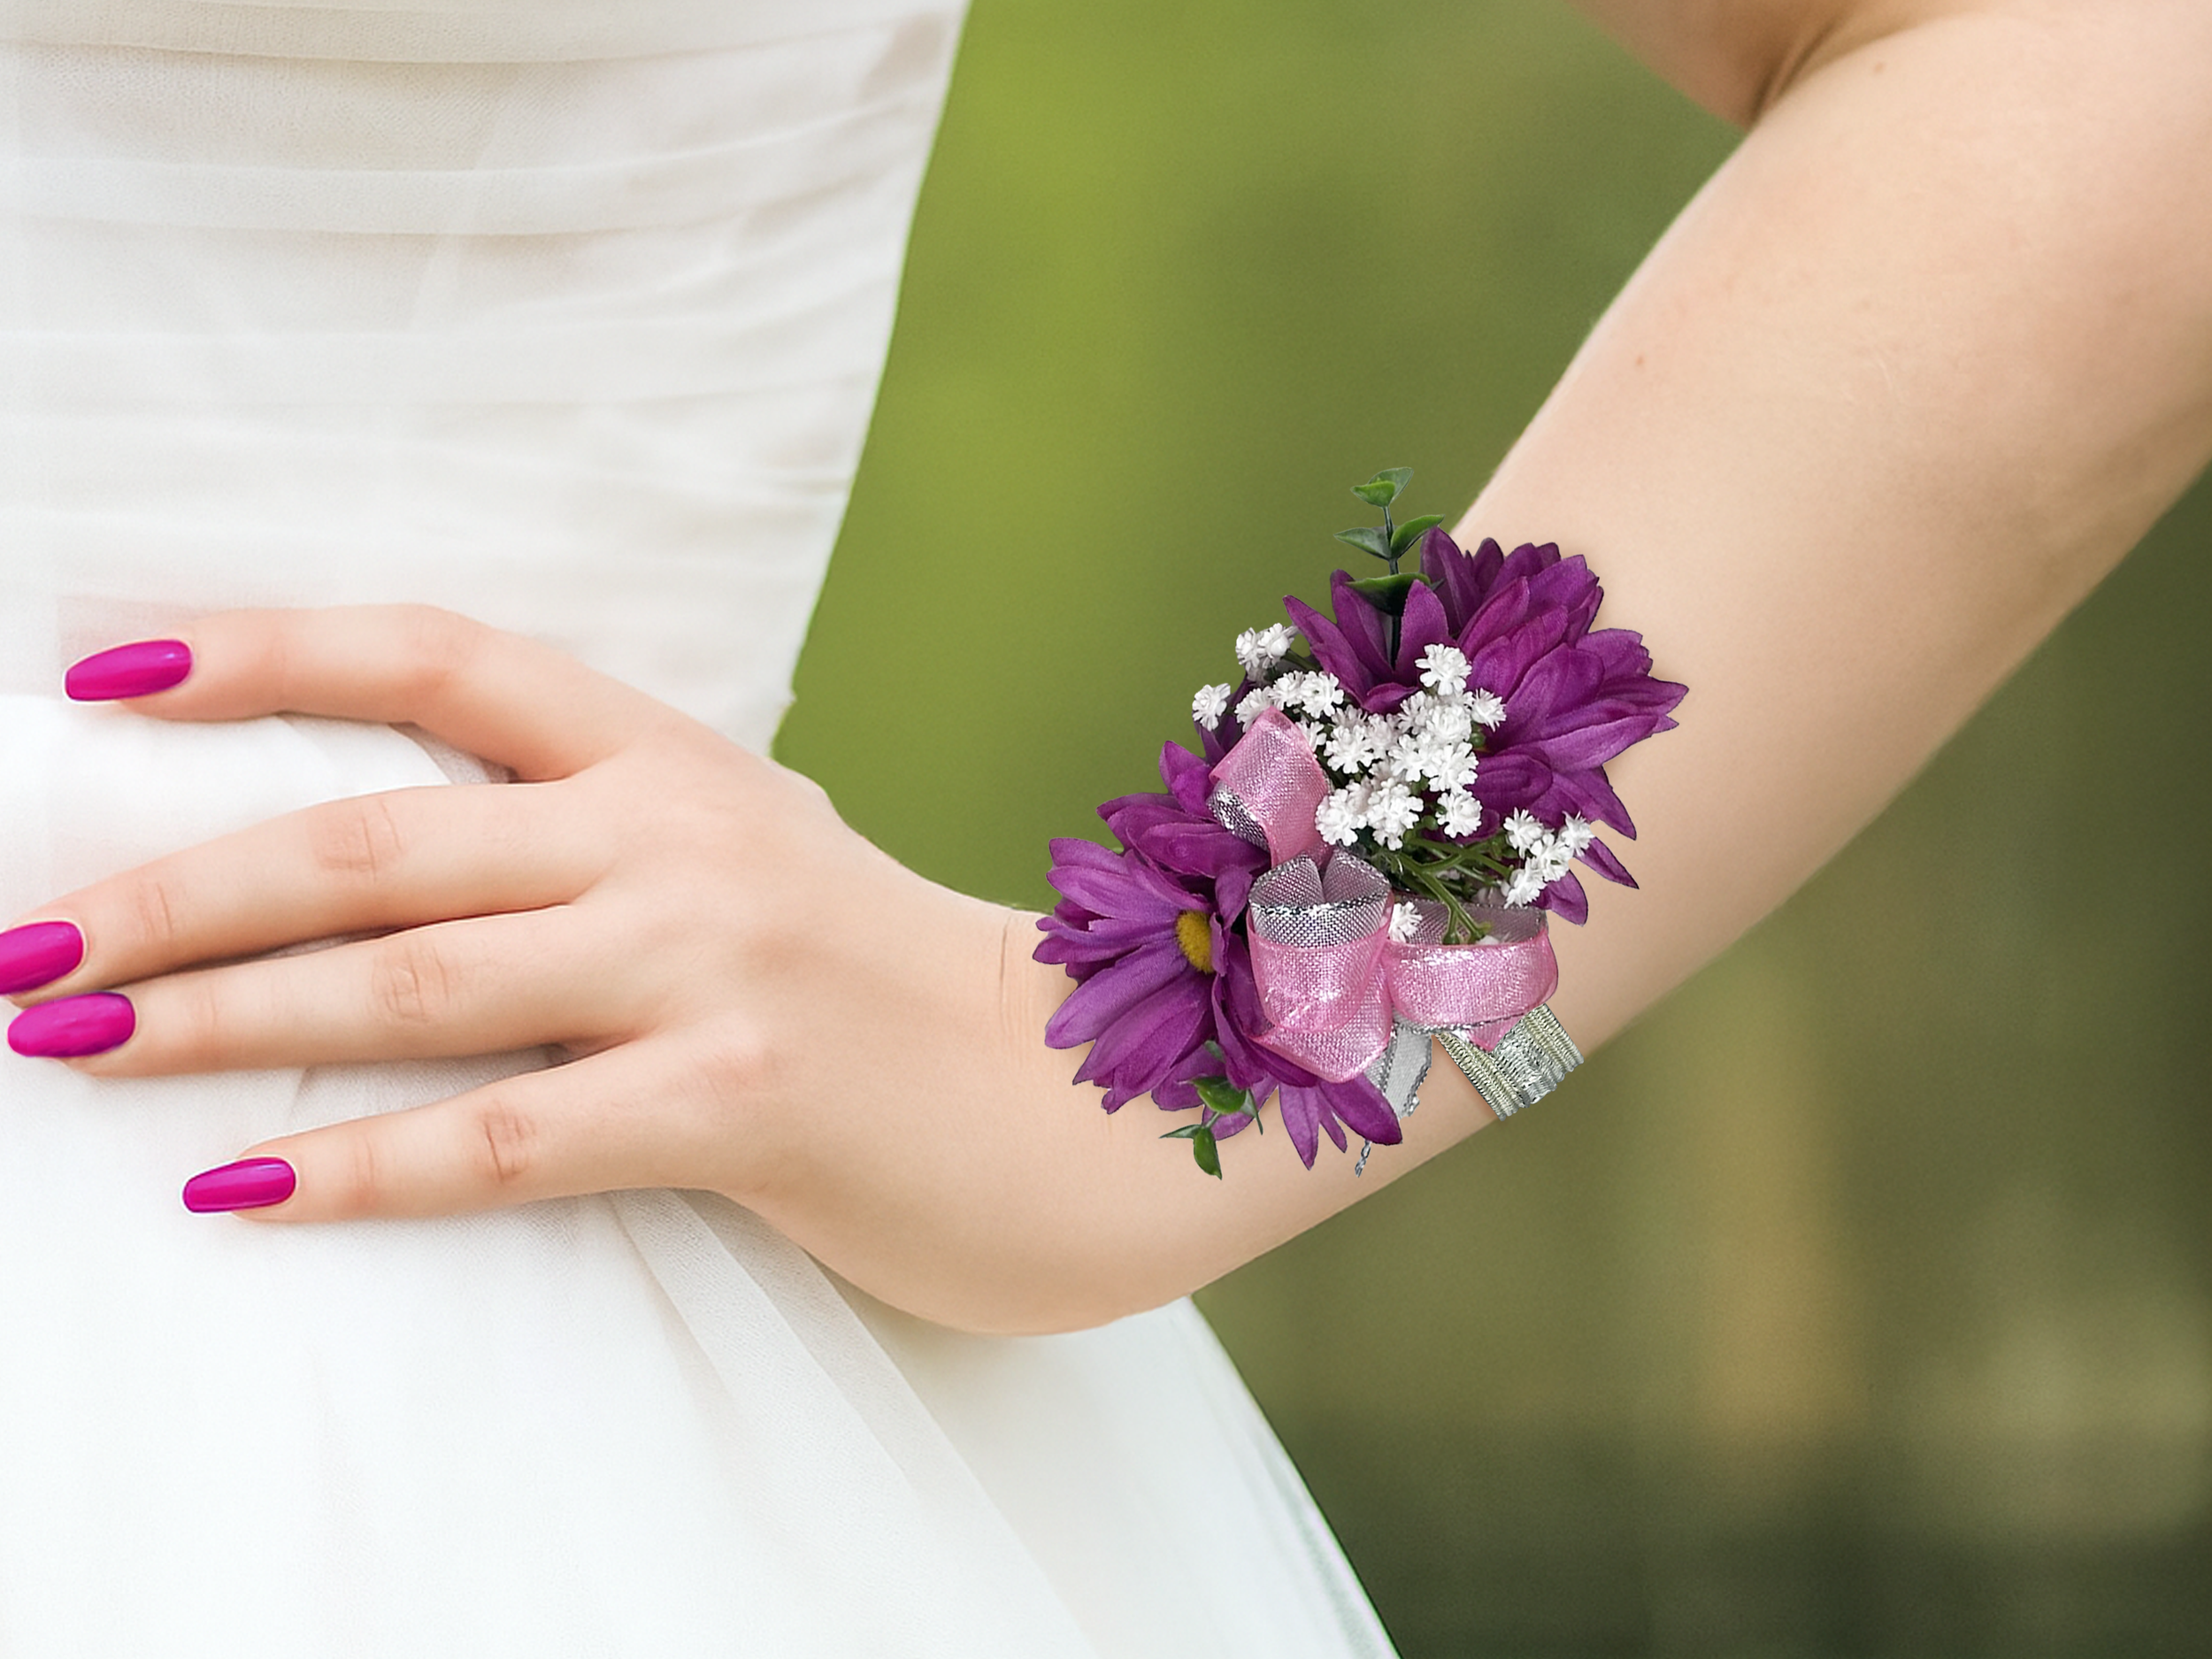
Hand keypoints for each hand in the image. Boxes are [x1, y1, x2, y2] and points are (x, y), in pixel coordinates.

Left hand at [1, 608, 1073, 1300]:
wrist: (1099, 1085)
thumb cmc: (894, 989)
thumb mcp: (754, 865)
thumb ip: (605, 843)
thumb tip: (404, 866)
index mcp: (673, 760)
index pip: (439, 658)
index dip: (264, 651)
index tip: (99, 672)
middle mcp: (680, 835)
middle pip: (376, 837)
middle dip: (172, 887)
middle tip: (20, 949)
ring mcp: (714, 962)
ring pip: (416, 980)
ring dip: (218, 1018)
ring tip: (69, 1050)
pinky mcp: (744, 1099)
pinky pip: (511, 1136)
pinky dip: (361, 1167)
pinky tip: (238, 1193)